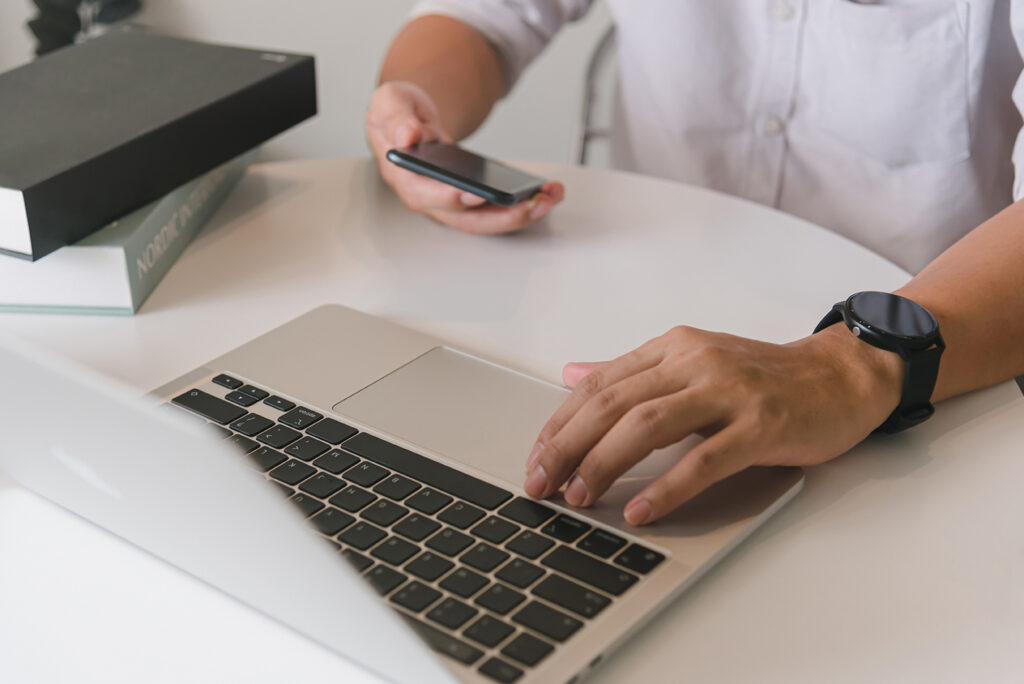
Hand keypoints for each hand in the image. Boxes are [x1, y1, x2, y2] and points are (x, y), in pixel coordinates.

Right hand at [366, 81, 564, 233]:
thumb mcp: (390, 103)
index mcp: (404, 177)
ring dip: (521, 214)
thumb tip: (407, 135)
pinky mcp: (470, 202)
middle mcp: (429, 198)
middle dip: (503, 217)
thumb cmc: (399, 114)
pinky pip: (497, 210)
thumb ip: (396, 118)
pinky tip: (548, 191)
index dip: (449, 198)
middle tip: (535, 204)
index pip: (425, 195)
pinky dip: (523, 204)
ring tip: (550, 197)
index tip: (475, 194)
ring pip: (486, 220)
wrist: (410, 120)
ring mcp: (451, 204)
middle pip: (466, 220)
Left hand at [523, 324, 903, 524]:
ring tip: (579, 497)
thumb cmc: (763, 377)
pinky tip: (642, 511)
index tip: (535, 458)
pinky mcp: (761, 426)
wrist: (841, 375)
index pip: (598, 384)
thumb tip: (571, 374)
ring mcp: (728, 392)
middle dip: (568, 446)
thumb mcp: (691, 362)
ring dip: (605, 463)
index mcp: (672, 349)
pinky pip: (704, 459)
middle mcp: (694, 363)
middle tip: (541, 483)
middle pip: (613, 403)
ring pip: (648, 425)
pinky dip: (667, 487)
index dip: (559, 423)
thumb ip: (632, 372)